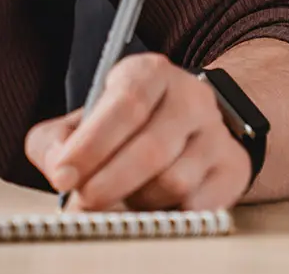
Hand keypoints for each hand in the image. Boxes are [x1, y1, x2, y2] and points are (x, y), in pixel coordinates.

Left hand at [24, 53, 250, 211]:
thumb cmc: (125, 126)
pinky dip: (168, 214)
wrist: (190, 126)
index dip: (91, 145)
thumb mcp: (83, 119)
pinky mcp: (233, 167)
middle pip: (151, 149)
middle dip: (109, 183)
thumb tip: (60, 171)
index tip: (63, 176)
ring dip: (138, 200)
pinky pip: (199, 205)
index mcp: (149, 73)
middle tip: (83, 202)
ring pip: (174, 181)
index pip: (125, 106)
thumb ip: (56, 142)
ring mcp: (216, 132)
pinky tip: (153, 206)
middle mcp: (189, 97)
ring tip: (123, 198)